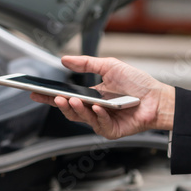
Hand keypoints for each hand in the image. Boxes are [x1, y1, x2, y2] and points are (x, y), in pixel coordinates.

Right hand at [29, 55, 174, 139]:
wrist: (157, 98)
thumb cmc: (137, 84)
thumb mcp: (109, 66)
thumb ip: (86, 64)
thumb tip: (65, 59)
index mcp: (90, 97)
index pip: (65, 97)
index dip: (48, 96)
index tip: (34, 92)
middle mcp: (93, 111)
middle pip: (69, 110)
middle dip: (58, 104)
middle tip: (52, 97)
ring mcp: (101, 122)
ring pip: (81, 118)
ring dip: (75, 109)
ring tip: (71, 99)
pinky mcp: (111, 131)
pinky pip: (99, 124)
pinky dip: (97, 115)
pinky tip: (97, 107)